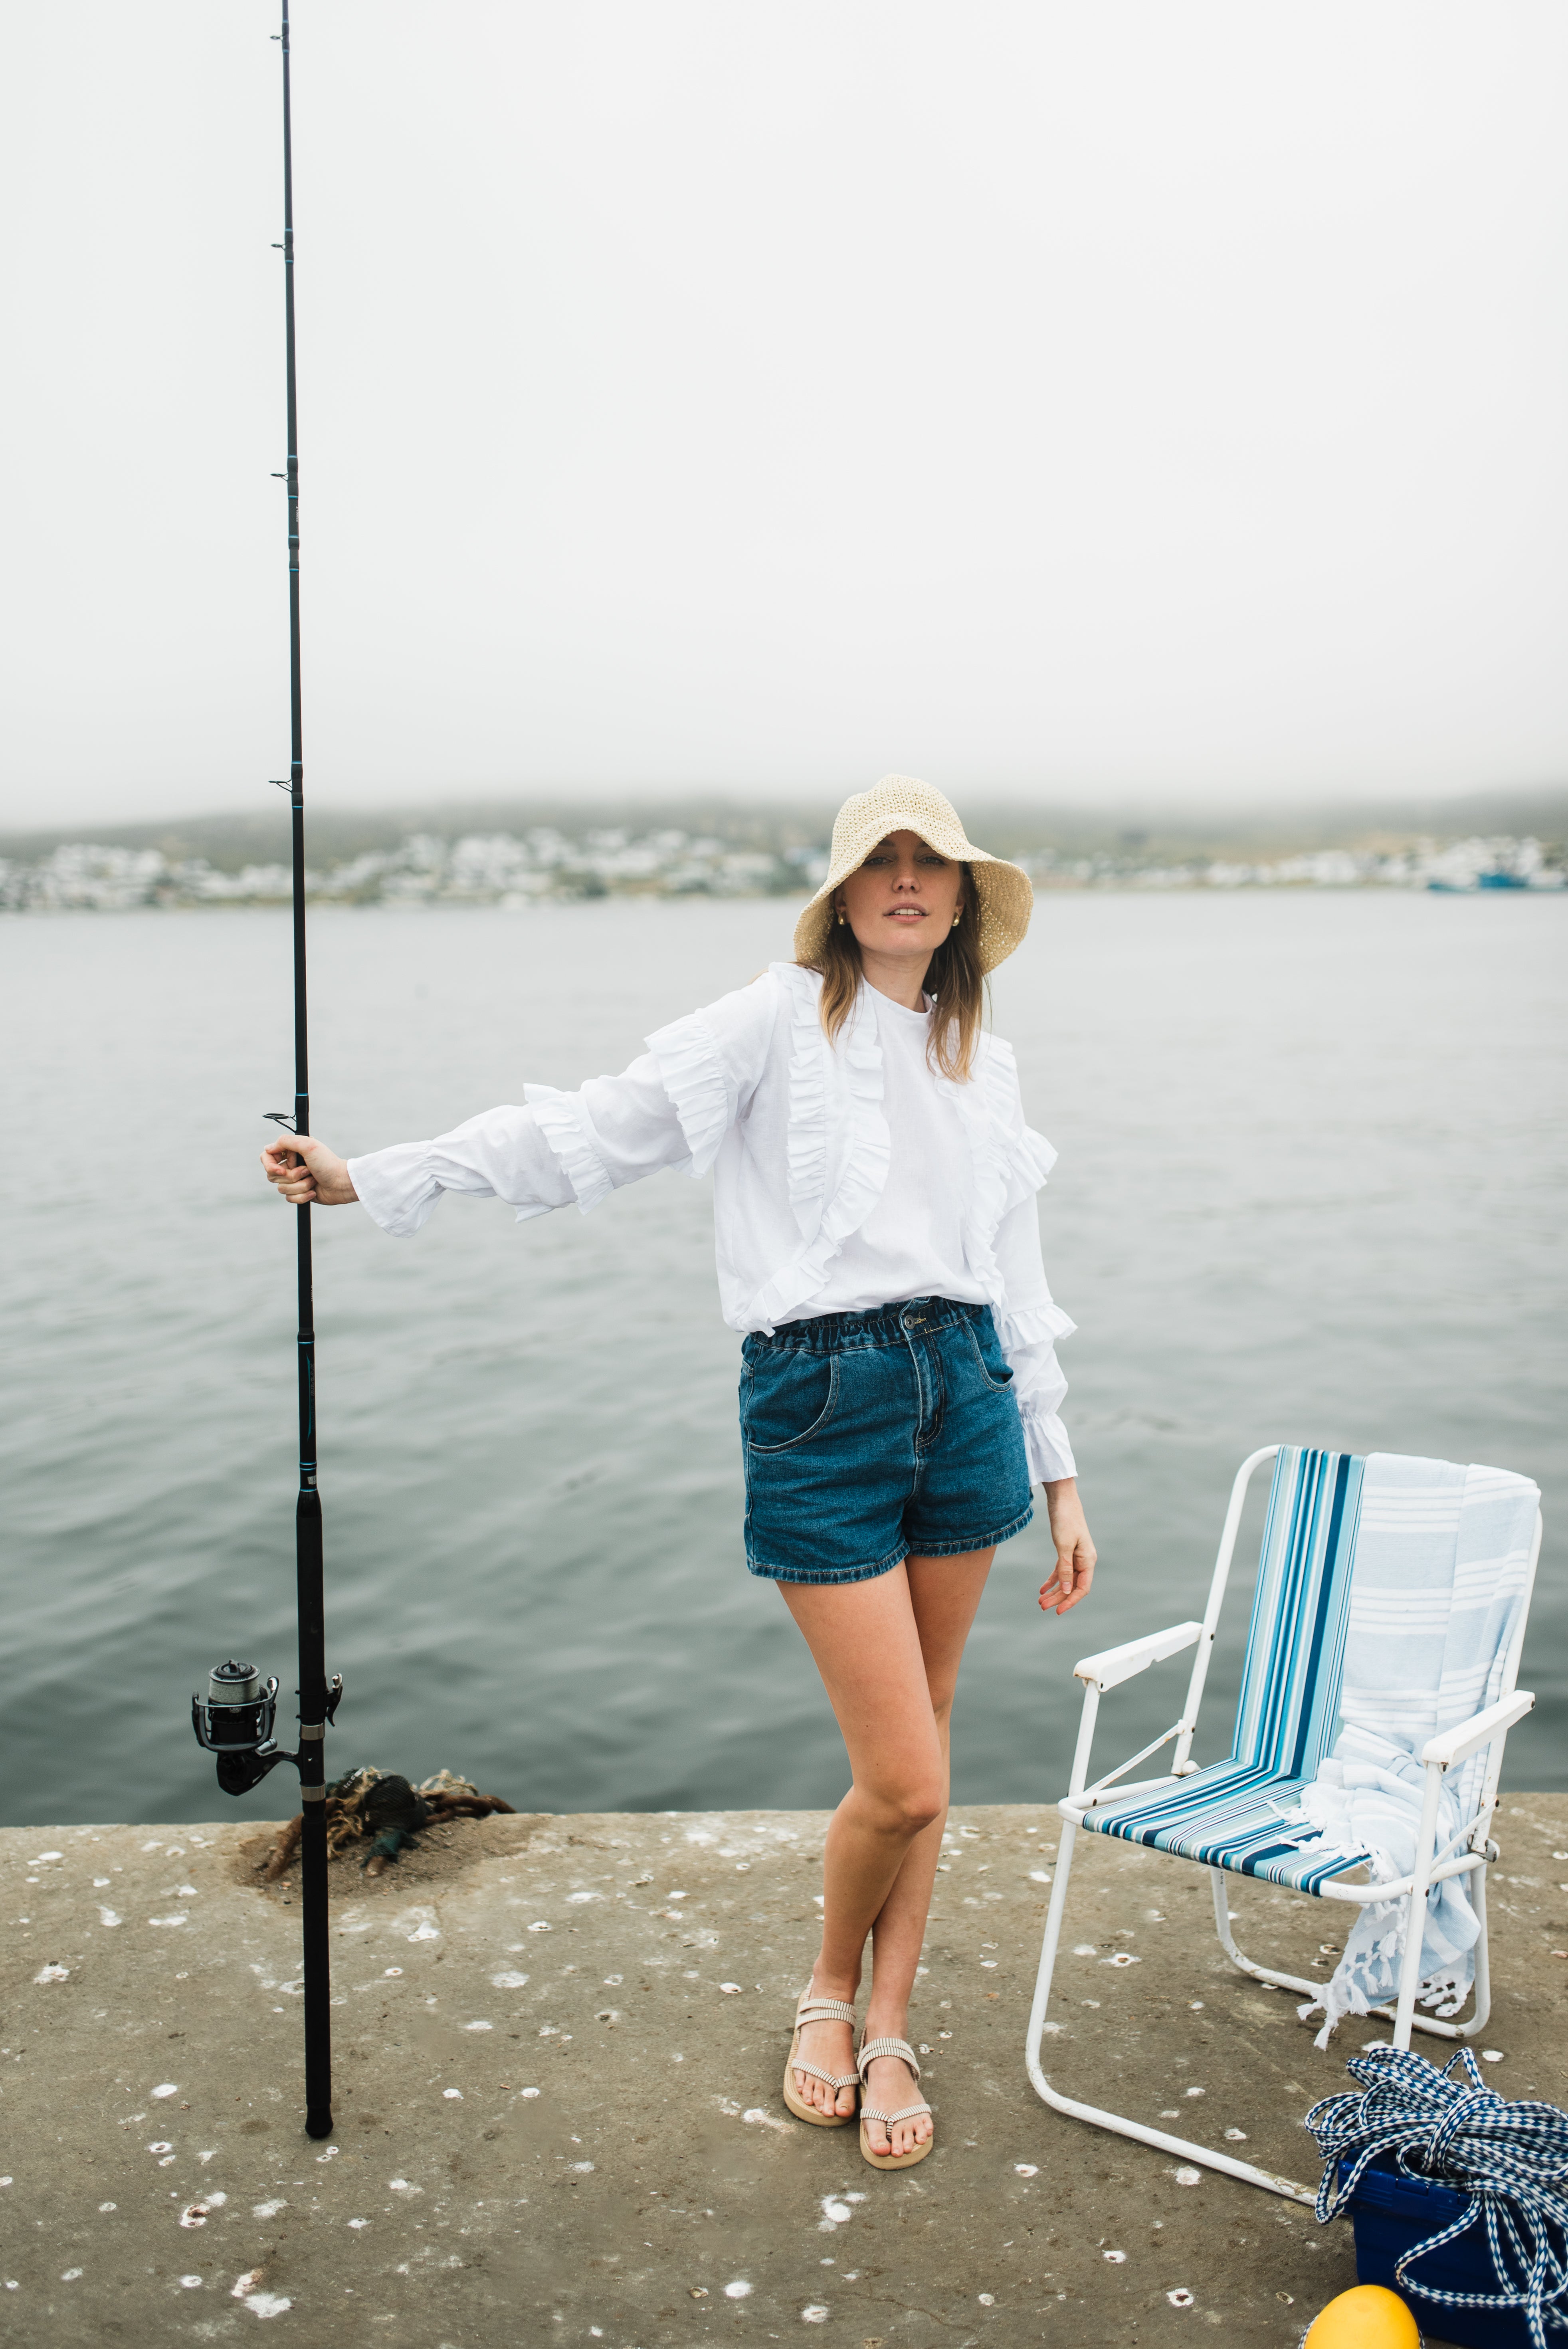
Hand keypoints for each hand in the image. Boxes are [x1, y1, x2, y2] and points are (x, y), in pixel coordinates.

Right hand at [260, 1132, 357, 1206]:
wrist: (342, 1183)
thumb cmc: (328, 1163)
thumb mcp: (308, 1145)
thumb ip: (286, 1141)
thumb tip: (268, 1148)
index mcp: (291, 1151)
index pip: (266, 1157)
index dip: (270, 1166)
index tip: (281, 1170)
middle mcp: (290, 1165)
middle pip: (272, 1175)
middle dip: (291, 1176)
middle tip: (308, 1171)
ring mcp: (294, 1179)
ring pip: (281, 1188)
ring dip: (300, 1185)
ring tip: (313, 1180)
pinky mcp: (299, 1192)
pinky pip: (289, 1198)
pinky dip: (302, 1196)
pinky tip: (314, 1191)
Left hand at [1038, 1478, 1095, 1614]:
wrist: (1062, 1499)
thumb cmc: (1065, 1520)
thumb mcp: (1064, 1546)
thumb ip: (1065, 1569)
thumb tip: (1066, 1590)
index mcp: (1088, 1560)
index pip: (1082, 1588)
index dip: (1070, 1601)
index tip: (1058, 1611)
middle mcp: (1084, 1561)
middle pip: (1072, 1586)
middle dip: (1058, 1598)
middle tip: (1042, 1607)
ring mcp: (1076, 1556)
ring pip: (1065, 1580)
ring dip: (1054, 1591)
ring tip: (1040, 1601)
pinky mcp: (1067, 1551)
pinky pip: (1060, 1570)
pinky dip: (1052, 1580)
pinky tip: (1042, 1588)